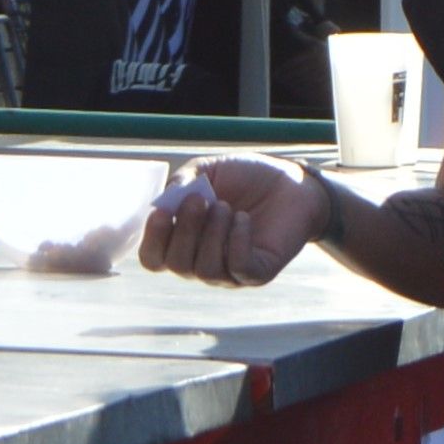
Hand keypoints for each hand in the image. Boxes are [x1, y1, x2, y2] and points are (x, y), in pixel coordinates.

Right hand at [140, 154, 330, 286]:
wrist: (290, 181)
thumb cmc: (245, 178)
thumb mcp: (207, 170)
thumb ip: (182, 182)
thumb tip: (166, 201)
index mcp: (183, 240)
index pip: (153, 258)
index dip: (153, 239)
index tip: (164, 212)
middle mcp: (201, 261)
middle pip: (177, 264)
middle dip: (185, 230)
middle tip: (200, 199)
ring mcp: (229, 271)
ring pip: (206, 269)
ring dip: (212, 234)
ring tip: (226, 206)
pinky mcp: (258, 272)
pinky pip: (239, 268)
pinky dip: (237, 241)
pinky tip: (243, 219)